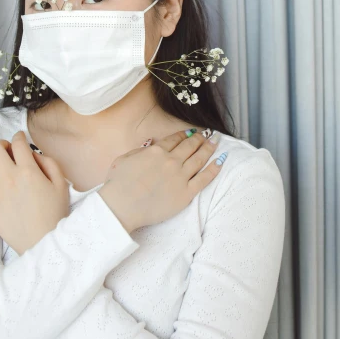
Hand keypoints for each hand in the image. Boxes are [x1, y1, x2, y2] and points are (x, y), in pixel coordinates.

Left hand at [0, 130, 69, 254]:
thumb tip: (33, 154)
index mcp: (29, 171)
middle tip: (7, 152)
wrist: (41, 243)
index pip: (17, 143)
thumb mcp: (61, 184)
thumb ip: (49, 163)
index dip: (19, 137)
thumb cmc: (54, 214)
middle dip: (2, 145)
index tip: (20, 139)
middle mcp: (9, 178)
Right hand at [98, 129, 222, 232]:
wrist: (121, 206)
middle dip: (199, 139)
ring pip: (199, 159)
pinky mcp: (186, 193)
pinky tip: (221, 161)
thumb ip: (140, 150)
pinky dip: (214, 169)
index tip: (191, 132)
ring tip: (215, 143)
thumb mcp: (124, 158)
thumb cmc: (118, 184)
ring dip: (208, 149)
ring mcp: (180, 176)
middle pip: (190, 146)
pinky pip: (204, 179)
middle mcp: (171, 161)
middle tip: (207, 135)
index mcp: (156, 151)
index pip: (175, 139)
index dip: (185, 134)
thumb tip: (151, 146)